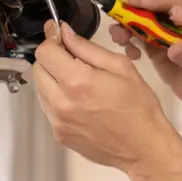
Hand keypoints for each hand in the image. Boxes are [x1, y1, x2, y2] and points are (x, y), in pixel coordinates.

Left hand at [31, 19, 181, 174]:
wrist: (144, 148)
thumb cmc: (139, 108)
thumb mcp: (121, 67)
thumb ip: (87, 48)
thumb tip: (65, 32)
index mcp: (77, 81)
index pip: (44, 52)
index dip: (50, 39)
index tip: (58, 35)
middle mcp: (61, 102)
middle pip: (37, 69)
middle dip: (51, 59)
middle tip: (71, 59)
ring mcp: (58, 121)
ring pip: (40, 89)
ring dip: (52, 80)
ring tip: (78, 83)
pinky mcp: (60, 135)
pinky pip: (48, 109)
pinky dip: (58, 99)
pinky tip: (79, 102)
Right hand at [109, 0, 181, 103]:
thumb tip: (174, 47)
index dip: (179, 8)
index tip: (171, 14)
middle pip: (166, 4)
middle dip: (146, 4)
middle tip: (128, 5)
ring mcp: (169, 28)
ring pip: (148, 14)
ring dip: (130, 18)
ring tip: (119, 33)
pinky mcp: (155, 39)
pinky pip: (139, 32)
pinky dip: (129, 35)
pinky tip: (127, 48)